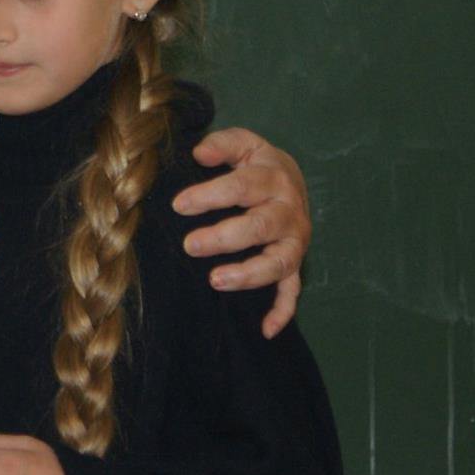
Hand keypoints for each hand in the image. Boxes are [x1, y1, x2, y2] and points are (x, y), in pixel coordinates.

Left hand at [174, 126, 310, 337]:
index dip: (211, 195)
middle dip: (225, 238)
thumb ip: (222, 144)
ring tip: (215, 281)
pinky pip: (293, 291)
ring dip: (249, 275)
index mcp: (274, 179)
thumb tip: (199, 153)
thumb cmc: (256, 164)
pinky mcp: (295, 263)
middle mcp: (288, 212)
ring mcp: (294, 241)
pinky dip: (282, 312)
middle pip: (260, 227)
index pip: (242, 187)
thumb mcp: (243, 144)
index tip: (179, 205)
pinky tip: (266, 330)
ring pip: (278, 262)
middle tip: (189, 245)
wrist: (291, 180)